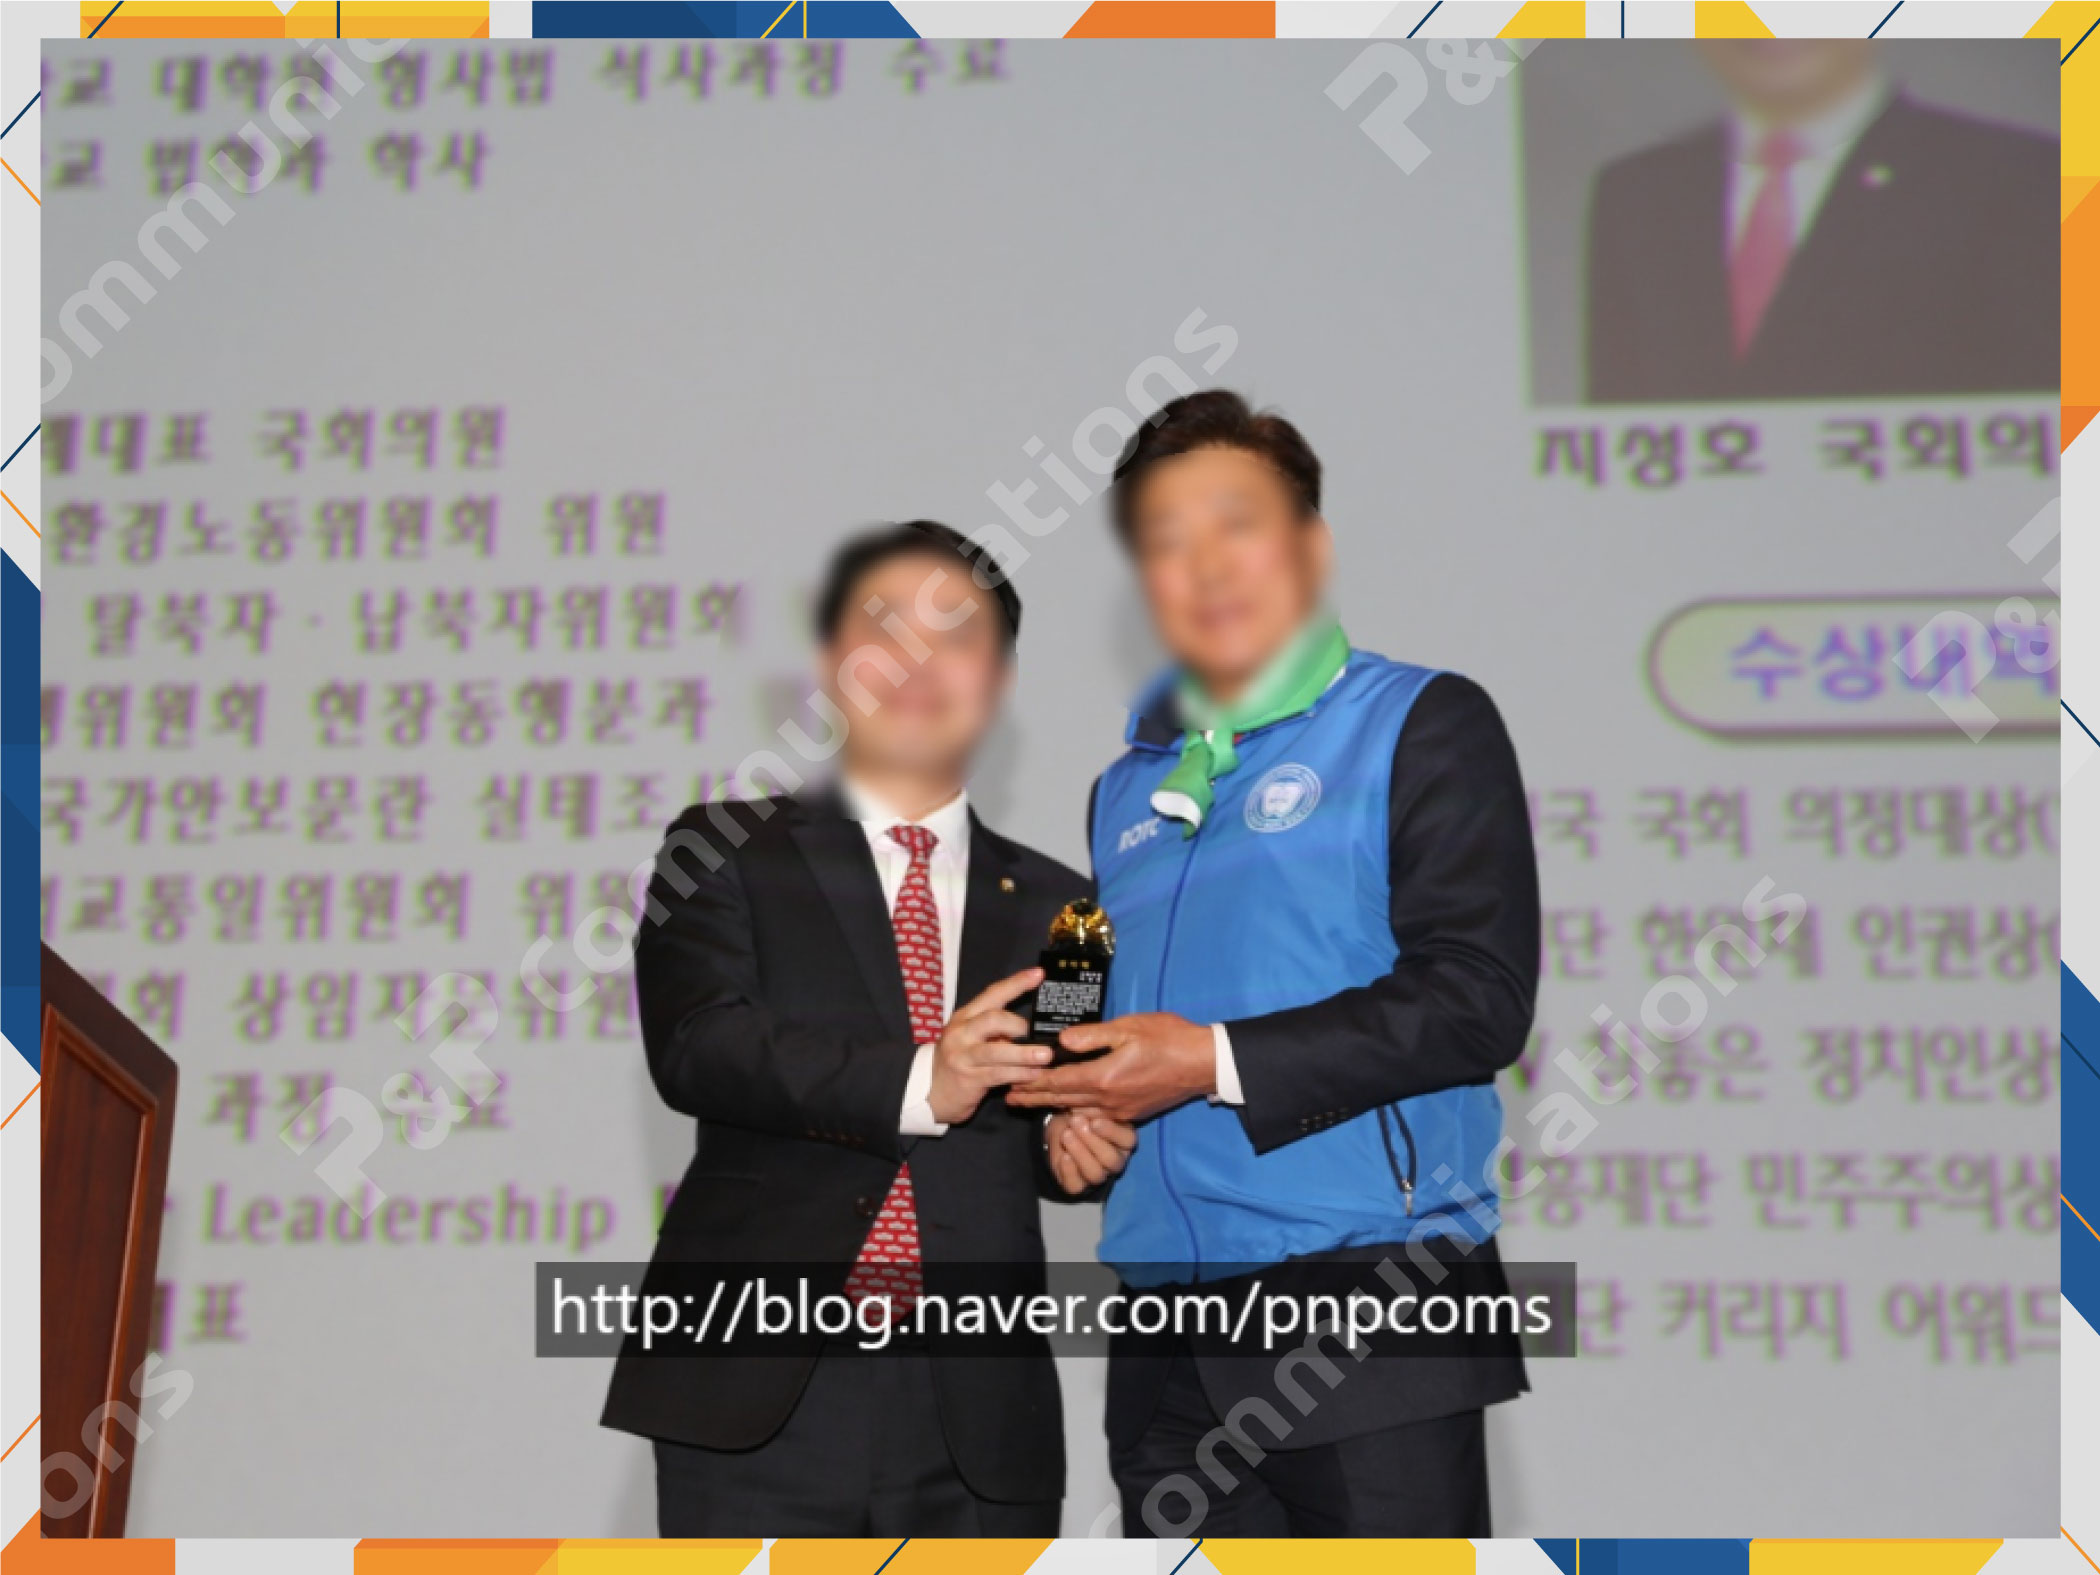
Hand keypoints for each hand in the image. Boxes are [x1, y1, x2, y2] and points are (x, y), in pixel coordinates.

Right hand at [928, 967, 1051, 1125]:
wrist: (932, 1092)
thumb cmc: (959, 1062)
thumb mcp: (971, 1039)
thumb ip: (995, 1030)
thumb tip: (1030, 1028)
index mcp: (965, 1017)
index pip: (992, 994)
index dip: (1016, 983)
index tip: (1038, 974)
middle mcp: (961, 1032)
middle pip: (993, 1018)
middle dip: (1019, 1025)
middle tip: (1038, 1036)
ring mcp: (962, 1056)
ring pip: (996, 1051)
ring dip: (1024, 1053)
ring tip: (1045, 1056)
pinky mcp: (968, 1078)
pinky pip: (998, 1074)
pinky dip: (1020, 1074)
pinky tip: (1034, 1074)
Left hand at [1004, 1012, 1215, 1123]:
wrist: (1203, 1063)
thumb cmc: (1168, 1039)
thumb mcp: (1128, 1028)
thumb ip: (1092, 1035)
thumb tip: (1063, 1041)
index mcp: (1104, 1077)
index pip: (1059, 1083)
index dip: (1033, 1084)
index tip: (1011, 1085)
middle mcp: (1108, 1099)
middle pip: (1063, 1100)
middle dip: (1035, 1099)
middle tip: (1011, 1099)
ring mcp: (1121, 1109)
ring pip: (1079, 1109)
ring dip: (1054, 1105)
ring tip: (1034, 1102)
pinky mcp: (1132, 1112)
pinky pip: (1096, 1114)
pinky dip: (1077, 1109)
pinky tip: (1071, 1106)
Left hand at [1045, 1110, 1136, 1193]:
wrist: (1061, 1128)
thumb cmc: (1082, 1116)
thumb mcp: (1089, 1108)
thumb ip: (1094, 1110)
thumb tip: (1090, 1110)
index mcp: (1123, 1140)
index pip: (1128, 1140)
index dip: (1112, 1133)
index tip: (1095, 1122)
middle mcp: (1115, 1161)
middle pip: (1112, 1160)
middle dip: (1092, 1142)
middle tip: (1076, 1122)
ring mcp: (1098, 1175)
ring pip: (1096, 1174)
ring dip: (1080, 1153)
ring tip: (1066, 1135)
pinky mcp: (1078, 1185)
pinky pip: (1076, 1185)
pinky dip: (1069, 1171)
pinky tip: (1064, 1156)